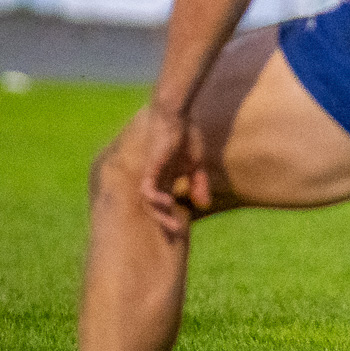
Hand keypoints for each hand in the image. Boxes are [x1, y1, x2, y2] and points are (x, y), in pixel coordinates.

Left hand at [137, 106, 207, 241]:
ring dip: (160, 216)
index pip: (164, 204)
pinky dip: (155, 199)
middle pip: (154, 207)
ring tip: (173, 227)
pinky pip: (147, 188)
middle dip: (164, 222)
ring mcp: (150, 175)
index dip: (171, 217)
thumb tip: (202, 204)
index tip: (182, 229)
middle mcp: (154, 180)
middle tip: (176, 234)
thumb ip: (198, 183)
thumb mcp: (195, 164)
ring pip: (149, 203)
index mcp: (164, 179)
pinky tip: (167, 204)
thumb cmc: (184, 135)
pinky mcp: (150, 168)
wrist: (175, 116)